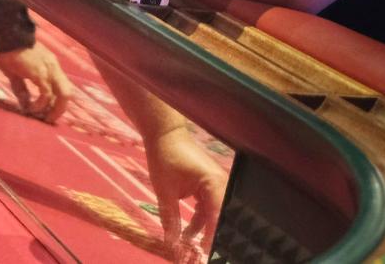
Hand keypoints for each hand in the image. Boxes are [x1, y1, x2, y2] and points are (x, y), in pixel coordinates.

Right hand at [0, 41, 73, 121]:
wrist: (7, 36)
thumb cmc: (8, 50)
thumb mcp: (15, 72)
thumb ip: (21, 88)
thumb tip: (24, 104)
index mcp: (50, 65)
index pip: (61, 87)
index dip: (56, 102)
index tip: (46, 112)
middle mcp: (53, 68)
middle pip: (67, 93)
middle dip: (59, 109)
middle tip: (48, 119)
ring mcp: (49, 70)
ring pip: (63, 95)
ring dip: (54, 110)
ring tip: (43, 118)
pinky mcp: (40, 73)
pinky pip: (46, 94)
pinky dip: (41, 105)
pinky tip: (31, 109)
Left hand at [144, 127, 226, 257]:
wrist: (163, 133)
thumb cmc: (164, 156)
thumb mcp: (164, 191)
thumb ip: (170, 219)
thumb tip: (172, 244)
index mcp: (215, 185)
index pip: (220, 219)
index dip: (215, 239)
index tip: (209, 255)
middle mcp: (221, 186)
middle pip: (221, 218)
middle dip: (213, 238)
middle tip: (204, 253)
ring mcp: (215, 185)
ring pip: (214, 214)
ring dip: (205, 230)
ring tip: (193, 248)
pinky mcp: (208, 185)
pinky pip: (208, 207)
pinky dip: (200, 219)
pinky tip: (189, 233)